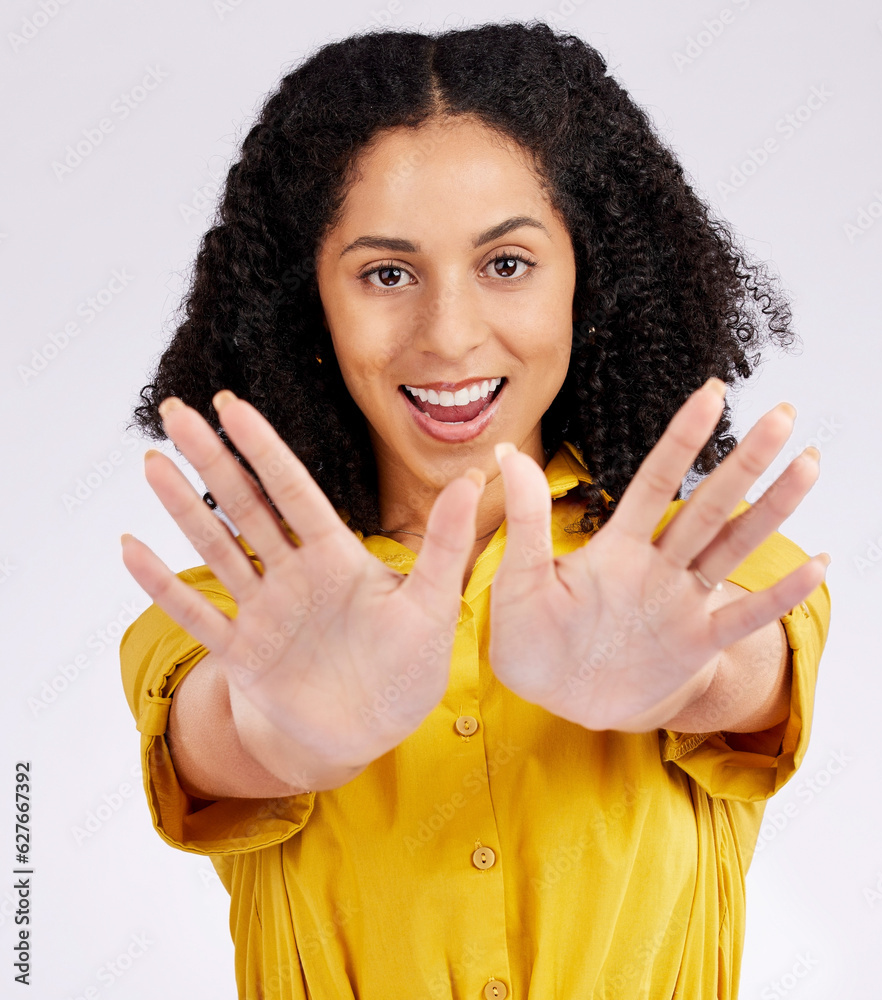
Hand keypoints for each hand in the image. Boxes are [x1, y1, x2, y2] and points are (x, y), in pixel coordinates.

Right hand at [120, 391, 484, 786]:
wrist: (370, 733)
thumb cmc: (408, 670)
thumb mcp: (432, 604)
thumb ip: (446, 544)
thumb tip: (476, 479)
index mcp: (336, 558)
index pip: (293, 491)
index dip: (263, 448)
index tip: (233, 405)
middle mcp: (293, 575)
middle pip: (244, 506)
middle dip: (211, 459)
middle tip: (176, 410)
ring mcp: (263, 613)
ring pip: (215, 550)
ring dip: (182, 509)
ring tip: (151, 463)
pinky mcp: (243, 655)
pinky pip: (198, 616)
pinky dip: (163, 587)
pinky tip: (132, 548)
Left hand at [488, 378, 827, 732]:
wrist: (555, 698)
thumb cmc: (531, 638)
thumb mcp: (519, 580)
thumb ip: (526, 521)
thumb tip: (506, 451)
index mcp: (616, 547)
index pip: (654, 482)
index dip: (683, 440)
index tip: (712, 393)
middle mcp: (657, 566)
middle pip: (708, 506)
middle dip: (745, 462)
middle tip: (785, 414)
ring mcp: (680, 603)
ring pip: (733, 547)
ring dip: (771, 509)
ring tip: (810, 464)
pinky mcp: (694, 645)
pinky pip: (744, 617)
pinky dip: (779, 595)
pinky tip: (818, 564)